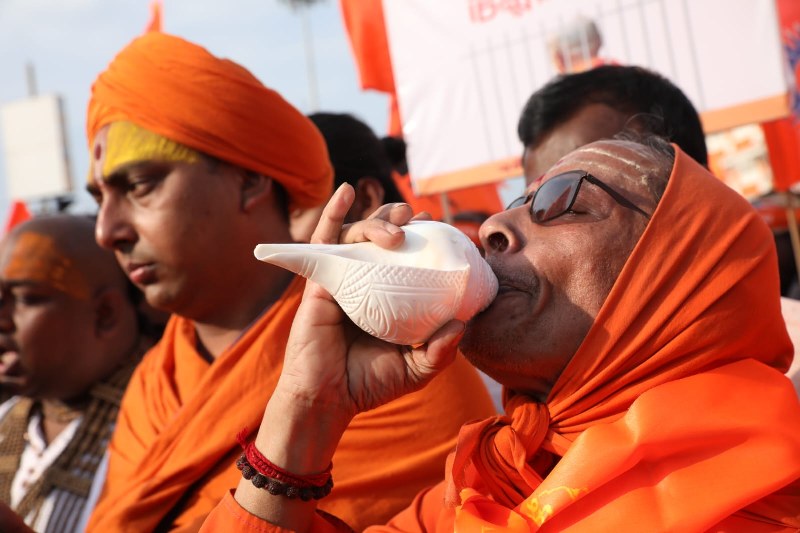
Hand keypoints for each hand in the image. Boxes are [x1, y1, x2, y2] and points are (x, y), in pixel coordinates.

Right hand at [277, 184, 464, 420]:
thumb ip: (441, 350)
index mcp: (388, 296)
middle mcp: (365, 282)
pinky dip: (333, 212)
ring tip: (396, 228)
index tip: (439, 226)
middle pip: (381, 237)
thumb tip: (463, 323)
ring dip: (376, 222)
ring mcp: (342, 279)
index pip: (406, 256)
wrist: (328, 399)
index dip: (422, 236)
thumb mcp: (417, 368)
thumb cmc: (370, 384)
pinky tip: (346, 192)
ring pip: (356, 235)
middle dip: (399, 219)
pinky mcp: (319, 281)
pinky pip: (323, 240)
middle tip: (417, 216)